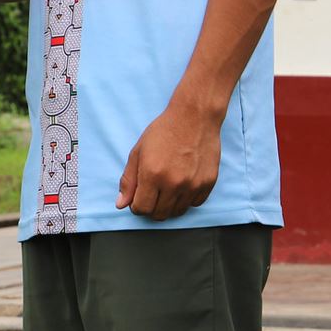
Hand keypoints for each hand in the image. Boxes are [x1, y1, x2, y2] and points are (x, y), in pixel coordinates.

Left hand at [116, 99, 221, 220]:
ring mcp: (193, 183)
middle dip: (152, 207)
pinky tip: (184, 184)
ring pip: (177, 212)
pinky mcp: (208, 182)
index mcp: (152, 175)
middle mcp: (174, 183)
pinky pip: (196, 203)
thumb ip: (128, 180)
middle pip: (159, 214)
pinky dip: (188, 199)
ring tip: (169, 187)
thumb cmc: (165, 130)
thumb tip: (121, 204)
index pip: (141, 209)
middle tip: (154, 192)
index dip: (137, 204)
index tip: (140, 196)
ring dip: (170, 204)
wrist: (195, 115)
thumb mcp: (138, 151)